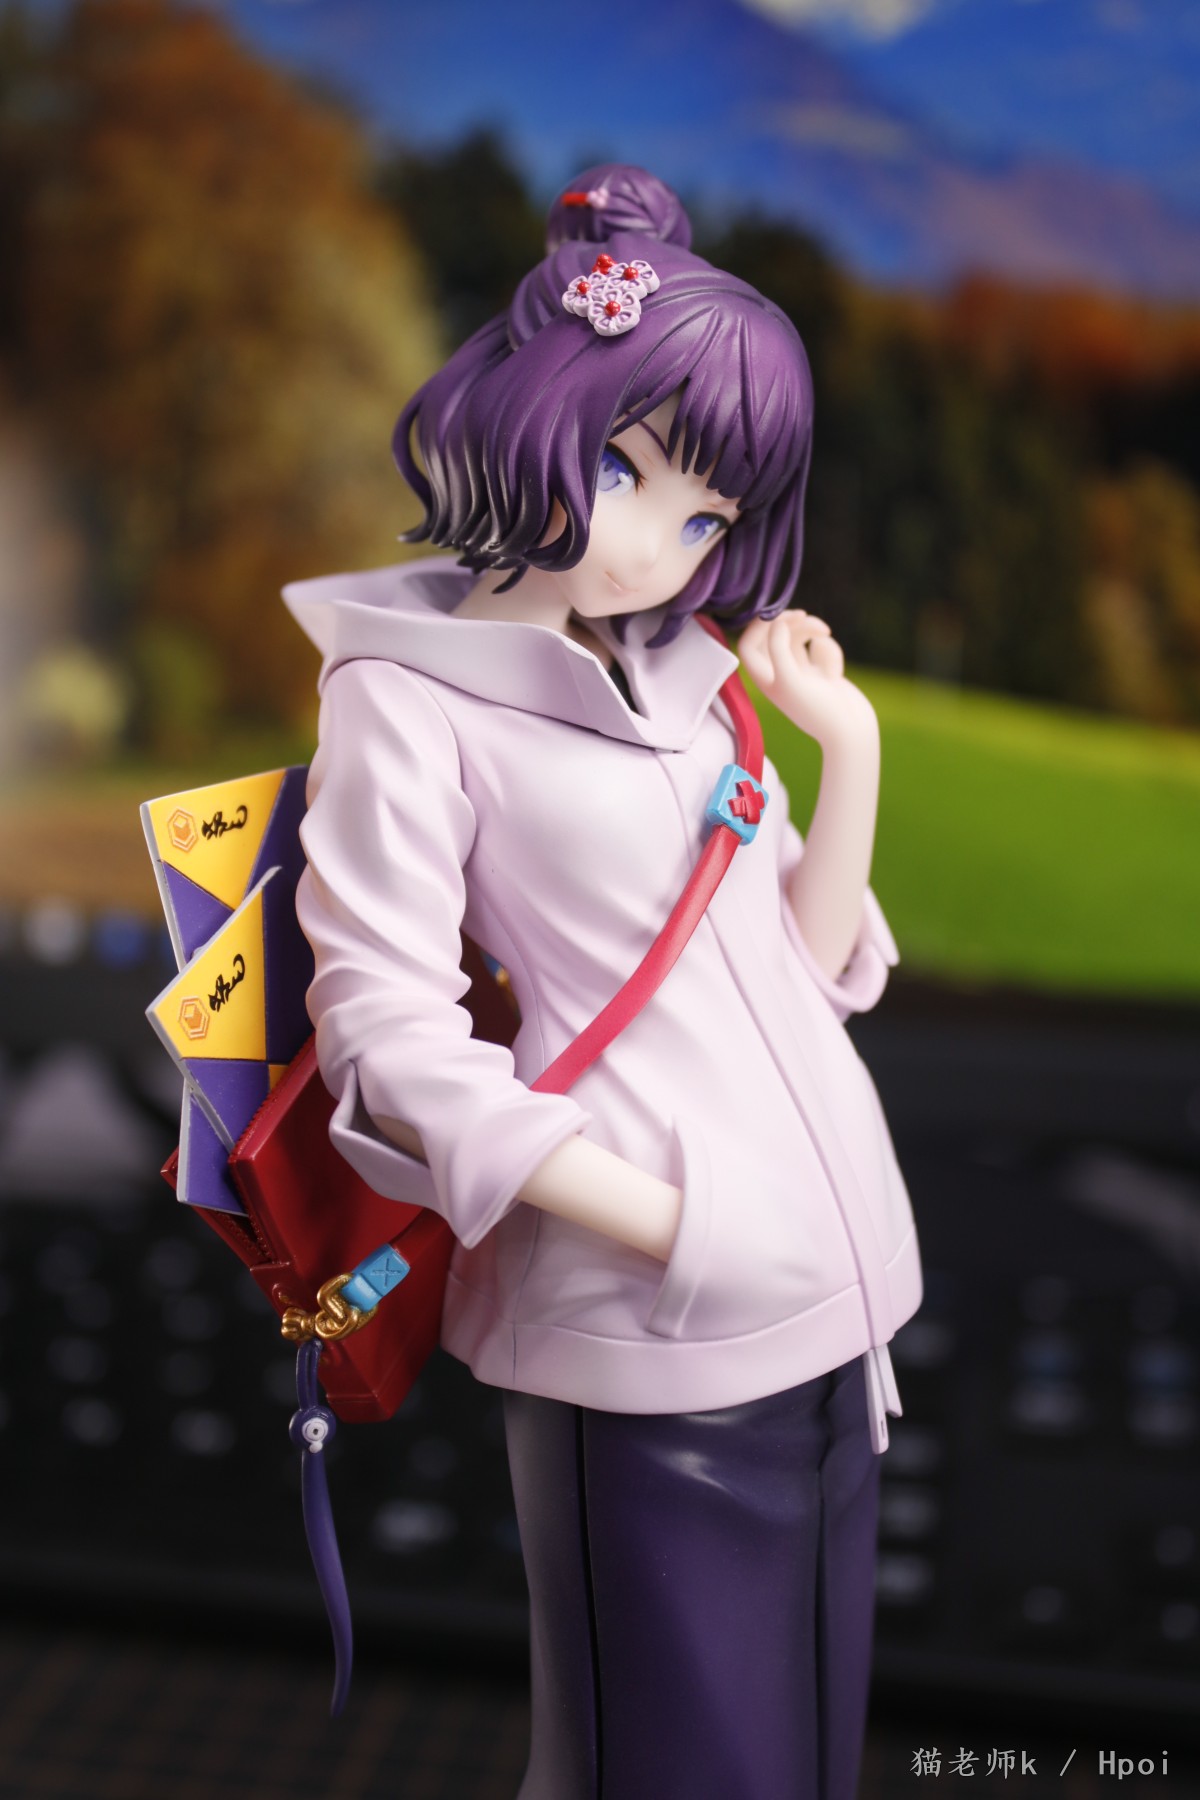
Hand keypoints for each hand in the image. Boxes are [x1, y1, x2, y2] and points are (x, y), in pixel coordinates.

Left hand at [738, 611, 876, 751]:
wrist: (851, 730)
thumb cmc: (818, 710)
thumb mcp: (791, 680)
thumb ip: (778, 648)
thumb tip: (777, 623)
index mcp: (764, 679)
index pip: (748, 645)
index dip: (758, 626)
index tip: (777, 615)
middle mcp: (779, 674)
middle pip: (773, 634)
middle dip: (789, 621)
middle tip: (803, 615)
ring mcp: (800, 672)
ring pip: (798, 635)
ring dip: (811, 629)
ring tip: (826, 632)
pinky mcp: (820, 670)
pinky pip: (820, 647)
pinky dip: (829, 651)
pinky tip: (834, 672)